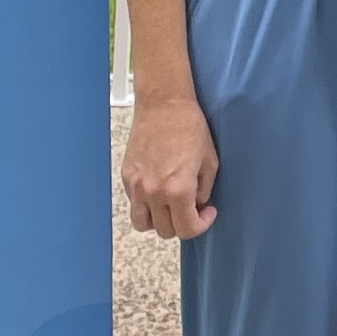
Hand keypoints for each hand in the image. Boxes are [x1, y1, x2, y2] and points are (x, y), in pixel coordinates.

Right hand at [122, 93, 220, 239]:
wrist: (163, 104)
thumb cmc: (190, 127)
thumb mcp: (210, 161)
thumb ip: (204, 190)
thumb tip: (197, 204)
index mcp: (178, 189)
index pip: (186, 229)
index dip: (201, 225)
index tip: (207, 213)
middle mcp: (153, 192)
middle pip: (165, 231)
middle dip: (182, 224)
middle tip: (192, 207)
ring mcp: (137, 185)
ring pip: (143, 224)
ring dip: (159, 221)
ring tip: (171, 206)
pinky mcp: (127, 176)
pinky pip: (134, 204)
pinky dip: (146, 205)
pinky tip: (158, 190)